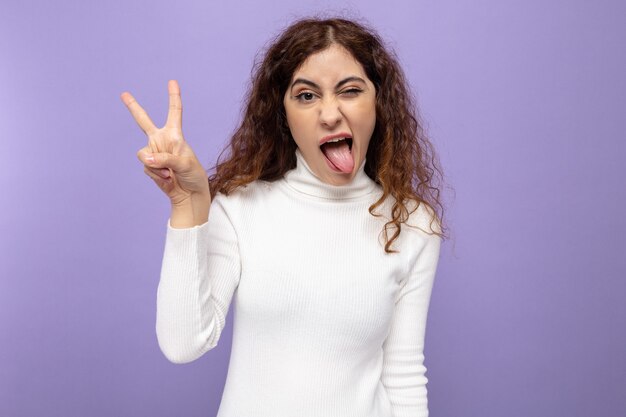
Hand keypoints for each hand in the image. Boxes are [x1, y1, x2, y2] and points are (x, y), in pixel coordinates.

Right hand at [120, 80, 209, 206]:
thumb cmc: (192, 175)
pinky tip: (166, 178)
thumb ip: (166, 159)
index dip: (173, 97)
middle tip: (124, 94)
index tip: (172, 82)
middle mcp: (162, 140)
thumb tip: (147, 159)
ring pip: (144, 154)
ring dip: (157, 166)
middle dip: (133, 107)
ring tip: (170, 173)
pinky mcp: (149, 165)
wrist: (188, 194)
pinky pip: (146, 166)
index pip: (174, 112)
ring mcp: (154, 152)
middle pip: (143, 121)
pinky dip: (156, 174)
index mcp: (175, 135)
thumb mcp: (185, 164)